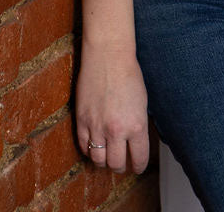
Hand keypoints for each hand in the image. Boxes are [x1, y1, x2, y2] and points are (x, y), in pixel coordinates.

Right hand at [76, 42, 149, 173]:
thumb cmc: (129, 75)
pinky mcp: (82, 121)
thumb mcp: (142, 103)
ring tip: (108, 157)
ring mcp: (97, 127)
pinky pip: (84, 147)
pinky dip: (89, 151)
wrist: (108, 57)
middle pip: (116, 164)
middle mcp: (117, 130)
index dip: (138, 166)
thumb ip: (138, 125)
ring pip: (98, 160)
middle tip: (122, 164)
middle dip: (120, 166)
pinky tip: (95, 146)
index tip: (137, 167)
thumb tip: (135, 143)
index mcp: (136, 125)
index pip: (138, 158)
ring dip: (104, 161)